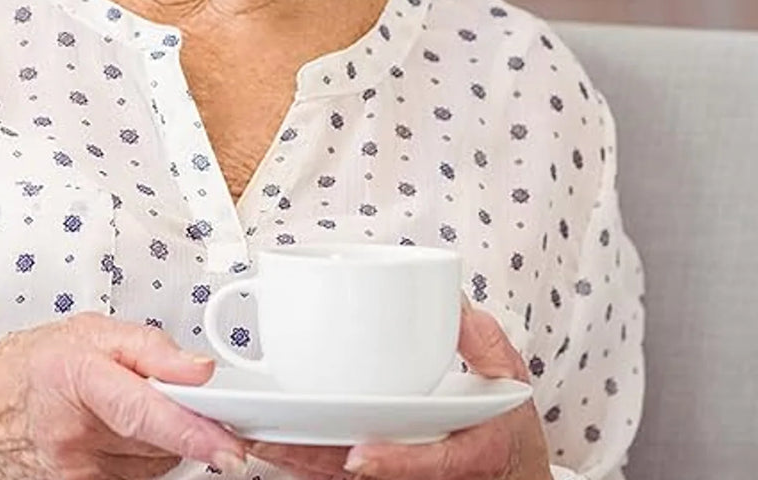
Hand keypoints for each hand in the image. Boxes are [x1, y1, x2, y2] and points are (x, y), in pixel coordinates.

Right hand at [0, 311, 248, 479]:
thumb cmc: (22, 370)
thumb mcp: (85, 332)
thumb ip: (147, 346)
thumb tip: (198, 366)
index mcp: (76, 378)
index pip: (147, 412)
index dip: (194, 431)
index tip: (231, 446)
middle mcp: (75, 437)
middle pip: (160, 440)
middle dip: (182, 420)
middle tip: (183, 398)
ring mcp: (76, 474)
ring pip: (153, 465)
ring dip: (161, 441)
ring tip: (128, 408)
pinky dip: (141, 460)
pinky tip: (119, 437)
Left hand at [242, 298, 551, 479]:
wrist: (510, 475)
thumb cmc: (504, 426)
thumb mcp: (508, 379)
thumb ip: (484, 340)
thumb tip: (454, 301)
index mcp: (470, 452)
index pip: (432, 464)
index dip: (396, 462)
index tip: (358, 456)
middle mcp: (430, 473)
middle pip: (370, 477)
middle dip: (317, 462)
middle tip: (269, 440)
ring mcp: (403, 478)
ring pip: (341, 478)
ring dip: (299, 461)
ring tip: (253, 437)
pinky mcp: (382, 474)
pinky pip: (335, 472)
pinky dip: (305, 460)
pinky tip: (270, 440)